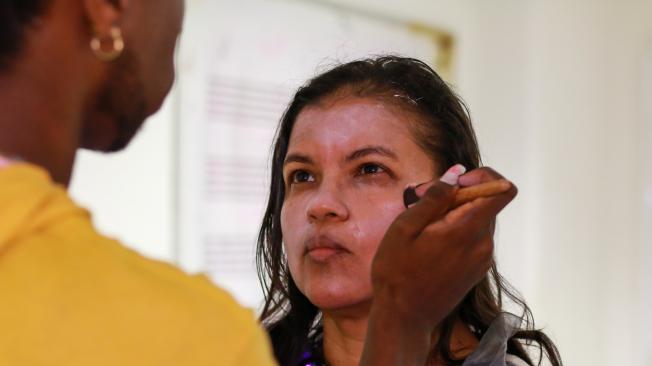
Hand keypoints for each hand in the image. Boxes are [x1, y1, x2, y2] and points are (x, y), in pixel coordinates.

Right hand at [360, 166, 516, 365]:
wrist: (404, 317)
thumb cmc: (398, 271)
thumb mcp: (405, 227)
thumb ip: (434, 198)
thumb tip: (457, 174)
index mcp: (468, 228)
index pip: (503, 189)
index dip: (483, 177)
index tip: (454, 184)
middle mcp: (483, 243)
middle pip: (484, 202)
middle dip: (457, 194)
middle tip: (421, 203)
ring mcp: (482, 258)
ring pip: (477, 219)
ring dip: (453, 213)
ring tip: (421, 226)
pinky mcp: (476, 270)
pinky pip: (473, 238)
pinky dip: (455, 231)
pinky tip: (428, 244)